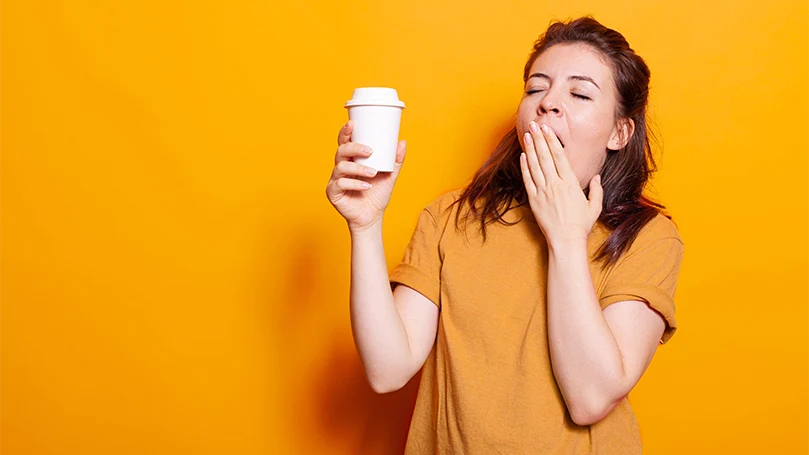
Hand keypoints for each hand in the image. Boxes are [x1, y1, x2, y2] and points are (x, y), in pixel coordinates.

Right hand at [326, 120, 407, 233]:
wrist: (372, 217)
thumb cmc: (377, 195)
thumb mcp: (390, 175)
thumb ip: (395, 160)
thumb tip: (402, 142)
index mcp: (352, 160)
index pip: (345, 142)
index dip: (345, 132)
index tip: (352, 124)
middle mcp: (341, 167)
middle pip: (341, 150)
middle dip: (354, 147)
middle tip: (370, 151)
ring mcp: (335, 179)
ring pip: (341, 167)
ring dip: (358, 168)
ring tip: (373, 173)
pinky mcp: (333, 193)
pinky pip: (340, 184)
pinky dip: (354, 183)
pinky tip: (366, 187)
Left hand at [519, 121, 602, 247]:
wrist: (566, 240)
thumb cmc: (581, 224)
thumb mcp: (594, 206)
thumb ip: (596, 189)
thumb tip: (597, 177)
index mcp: (570, 182)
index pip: (559, 156)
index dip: (552, 140)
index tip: (547, 129)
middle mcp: (555, 184)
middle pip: (545, 156)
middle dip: (539, 138)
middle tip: (534, 124)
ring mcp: (543, 192)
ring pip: (535, 165)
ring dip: (531, 148)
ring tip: (528, 134)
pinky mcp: (534, 200)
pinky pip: (527, 180)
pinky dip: (524, 167)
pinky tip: (523, 156)